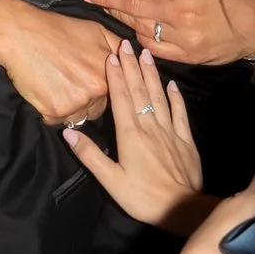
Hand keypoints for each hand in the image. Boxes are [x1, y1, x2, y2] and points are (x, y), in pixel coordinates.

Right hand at [0, 0, 120, 127]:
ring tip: (56, 88)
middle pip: (96, 110)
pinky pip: (56, 121)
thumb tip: (130, 59)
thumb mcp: (97, 30)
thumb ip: (118, 49)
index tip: (89, 84)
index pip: (114, 96)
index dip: (101, 90)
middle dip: (85, 101)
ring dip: (69, 108)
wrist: (22, 33)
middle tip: (69, 84)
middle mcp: (96, 91)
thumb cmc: (57, 29)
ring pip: (77, 118)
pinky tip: (44, 93)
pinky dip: (50, 111)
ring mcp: (76, 103)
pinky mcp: (55, 111)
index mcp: (109, 73)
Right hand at [65, 43, 209, 227]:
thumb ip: (90, 155)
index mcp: (130, 134)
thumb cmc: (142, 197)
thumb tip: (69, 131)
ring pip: (159, 96)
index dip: (116, 76)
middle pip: (139, 91)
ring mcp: (170, 131)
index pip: (121, 98)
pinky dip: (175, 97)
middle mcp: (150, 126)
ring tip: (146, 54)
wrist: (182, 209)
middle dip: (132, 67)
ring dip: (151, 74)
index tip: (111, 55)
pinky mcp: (185, 140)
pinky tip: (171, 84)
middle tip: (127, 44)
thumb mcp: (110, 180)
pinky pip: (179, 112)